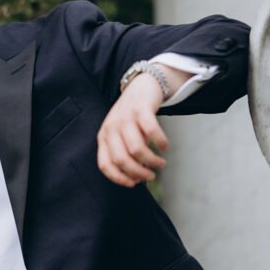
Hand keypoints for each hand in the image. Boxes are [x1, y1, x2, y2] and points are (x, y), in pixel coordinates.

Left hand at [97, 72, 170, 186]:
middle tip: (151, 176)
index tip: (134, 183)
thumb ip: (126, 154)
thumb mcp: (122, 135)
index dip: (119, 178)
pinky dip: (160, 142)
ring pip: (137, 149)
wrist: (141, 86)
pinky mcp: (141, 109)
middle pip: (122, 160)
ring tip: (161, 163)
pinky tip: (165, 146)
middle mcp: (111, 127)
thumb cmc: (133, 117)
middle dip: (139, 172)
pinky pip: (151, 131)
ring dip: (152, 161)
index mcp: (103, 137)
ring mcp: (125, 117)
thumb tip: (137, 179)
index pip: (105, 165)